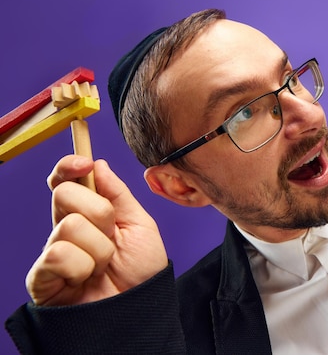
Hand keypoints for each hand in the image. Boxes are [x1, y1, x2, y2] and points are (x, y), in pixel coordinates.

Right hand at [26, 155, 167, 305]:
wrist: (139, 310)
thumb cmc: (142, 272)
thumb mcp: (140, 225)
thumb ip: (118, 194)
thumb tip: (98, 163)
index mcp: (89, 214)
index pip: (66, 182)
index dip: (68, 166)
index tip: (82, 162)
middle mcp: (67, 229)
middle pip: (65, 194)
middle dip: (99, 213)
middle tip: (111, 237)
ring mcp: (54, 251)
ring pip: (69, 225)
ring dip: (98, 248)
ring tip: (104, 266)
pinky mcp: (42, 276)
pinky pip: (58, 254)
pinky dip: (83, 266)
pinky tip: (86, 278)